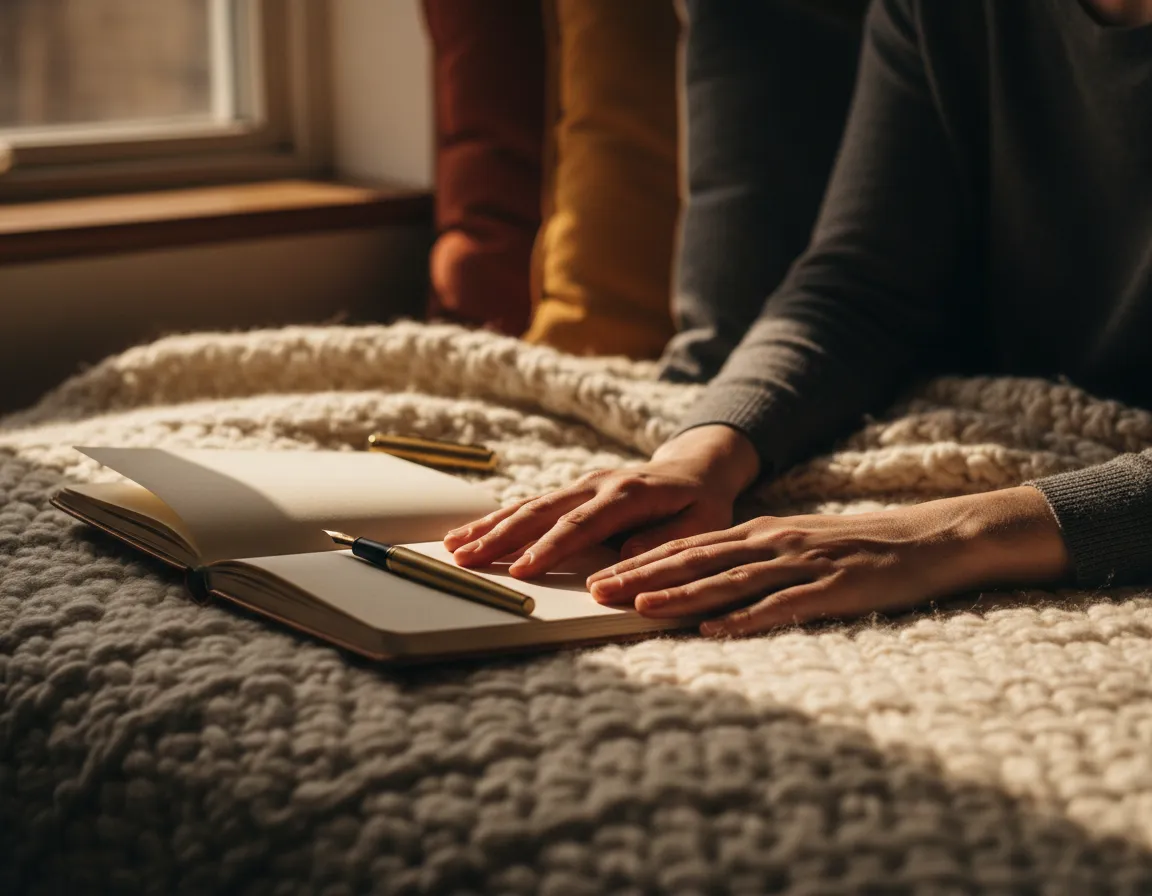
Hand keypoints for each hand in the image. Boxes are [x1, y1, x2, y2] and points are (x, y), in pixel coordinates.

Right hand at [444, 425, 760, 575]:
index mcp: (629, 494)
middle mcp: (598, 483)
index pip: (581, 525)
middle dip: (501, 537)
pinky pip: (531, 504)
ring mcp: (582, 484)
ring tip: (454, 546)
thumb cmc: (701, 504)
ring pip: (529, 505)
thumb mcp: (701, 525)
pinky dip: (499, 519)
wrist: (696, 468)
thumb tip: (624, 557)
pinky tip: (472, 532)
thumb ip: (664, 542)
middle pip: (542, 512)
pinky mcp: (572, 490)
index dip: (549, 548)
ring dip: (490, 527)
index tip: (521, 571)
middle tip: (467, 560)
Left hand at [586, 486, 1071, 636]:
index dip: (640, 562)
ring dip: (682, 594)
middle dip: (642, 575)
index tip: (598, 576)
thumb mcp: (795, 546)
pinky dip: (748, 618)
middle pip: (696, 560)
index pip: (687, 547)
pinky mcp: (833, 588)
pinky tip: (719, 630)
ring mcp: (802, 564)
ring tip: (640, 606)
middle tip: (596, 590)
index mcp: (760, 533)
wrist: (928, 539)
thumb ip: (750, 562)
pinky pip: (784, 605)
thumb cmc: (856, 548)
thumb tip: (703, 589)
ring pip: (730, 581)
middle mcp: (772, 542)